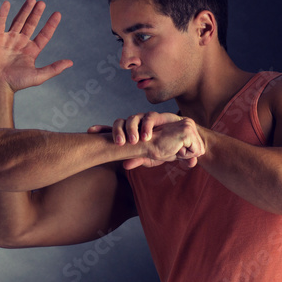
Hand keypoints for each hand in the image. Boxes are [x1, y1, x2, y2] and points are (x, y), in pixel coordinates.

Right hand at [0, 0, 72, 91]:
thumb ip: (54, 68)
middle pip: (30, 25)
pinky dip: (2, 13)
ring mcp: (8, 40)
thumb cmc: (16, 83)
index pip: (44, 35)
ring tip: (32, 0)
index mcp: (31, 51)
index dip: (51, 24)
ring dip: (24, 10)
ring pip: (18, 21)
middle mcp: (20, 44)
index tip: (57, 14)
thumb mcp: (38, 76)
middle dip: (36, 14)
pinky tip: (7, 3)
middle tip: (42, 3)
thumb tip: (71, 62)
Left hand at [89, 113, 204, 168]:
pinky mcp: (163, 117)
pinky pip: (151, 117)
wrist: (191, 143)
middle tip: (119, 143)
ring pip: (136, 117)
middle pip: (123, 121)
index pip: (115, 128)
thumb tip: (125, 165)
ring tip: (134, 141)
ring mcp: (150, 119)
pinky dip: (148, 126)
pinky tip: (147, 136)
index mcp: (133, 131)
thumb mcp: (152, 157)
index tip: (90, 131)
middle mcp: (139, 123)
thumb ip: (139, 158)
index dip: (102, 128)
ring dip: (133, 128)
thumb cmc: (169, 148)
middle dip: (118, 131)